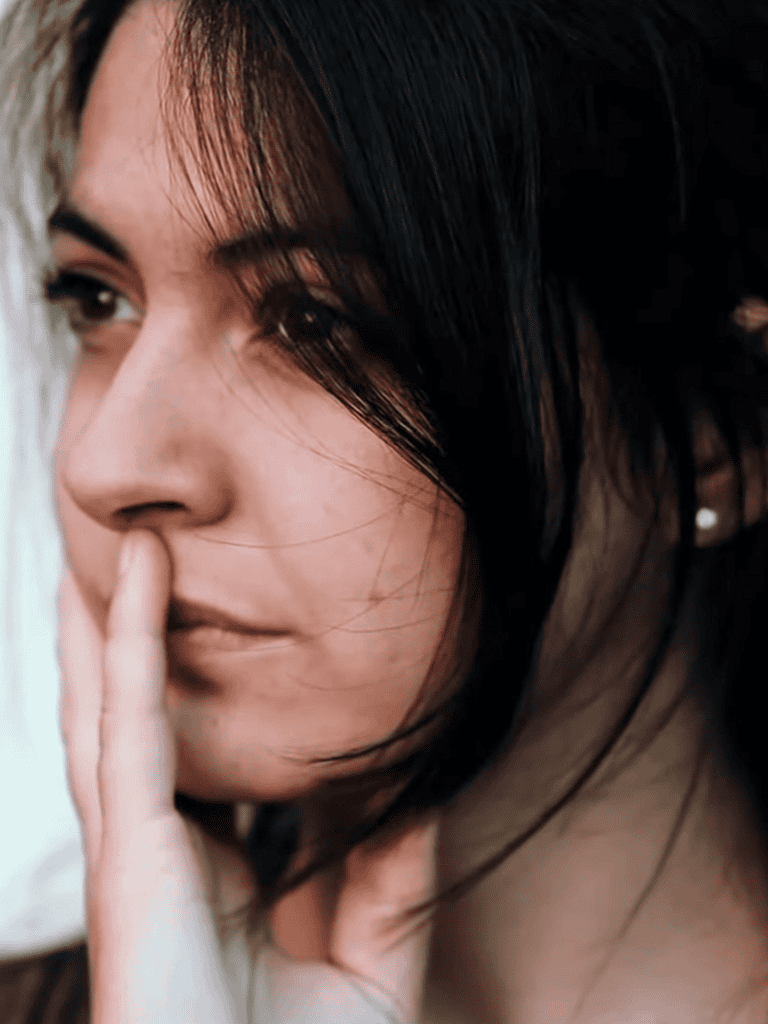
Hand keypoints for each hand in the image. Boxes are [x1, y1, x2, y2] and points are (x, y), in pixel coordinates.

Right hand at [58, 529, 438, 1022]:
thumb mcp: (371, 961)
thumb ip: (396, 873)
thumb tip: (424, 789)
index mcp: (217, 877)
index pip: (212, 761)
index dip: (217, 692)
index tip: (248, 630)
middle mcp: (167, 850)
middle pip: (148, 721)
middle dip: (142, 645)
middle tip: (151, 563)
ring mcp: (138, 843)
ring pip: (115, 702)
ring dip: (115, 619)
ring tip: (128, 546)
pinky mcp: (128, 846)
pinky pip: (129, 716)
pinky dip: (129, 635)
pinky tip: (141, 569)